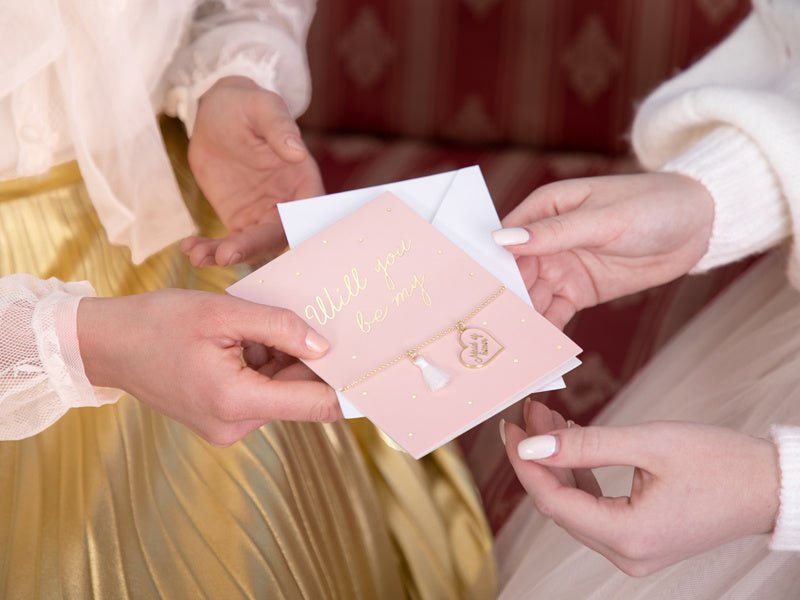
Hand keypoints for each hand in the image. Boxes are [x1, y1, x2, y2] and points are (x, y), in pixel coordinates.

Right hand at [77, 289, 339, 445]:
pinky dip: (262, 364)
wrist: (106, 345)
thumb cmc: (157, 323)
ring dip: (280, 358)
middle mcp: (235, 424)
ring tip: (255, 326)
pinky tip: (246, 338)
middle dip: (308, 359)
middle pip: (297, 394)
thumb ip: (278, 326)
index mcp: (236, 401)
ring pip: (279, 390)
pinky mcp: (221, 418)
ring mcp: (227, 425)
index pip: (315, 405)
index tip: (376, 370)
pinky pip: (260, 390)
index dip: (347, 388)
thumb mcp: (222, 311)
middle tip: (318, 320)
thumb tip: (324, 346)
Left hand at [182, 76, 323, 266]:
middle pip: (276, 236)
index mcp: (303, 181)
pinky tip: (190, 248)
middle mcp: (287, 204)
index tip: (274, 238)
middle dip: (251, 249)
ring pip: (250, 246)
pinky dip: (210, 249)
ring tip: (198, 255)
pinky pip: (227, 243)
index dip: (294, 228)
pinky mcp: (238, 220)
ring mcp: (262, 216)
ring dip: (225, 255)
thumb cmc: (247, 105)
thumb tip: (297, 153)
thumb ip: (280, 129)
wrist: (217, 115)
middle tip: (224, 255)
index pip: (307, 212)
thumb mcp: (263, 107)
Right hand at [494, 173, 713, 327]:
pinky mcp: (579, 291)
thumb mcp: (604, 219)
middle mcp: (546, 239)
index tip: (472, 294)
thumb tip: (503, 240)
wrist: (700, 224)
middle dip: (501, 300)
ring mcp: (562, 267)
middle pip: (513, 274)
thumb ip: (554, 234)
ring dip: (520, 320)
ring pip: (531, 297)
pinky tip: (534, 349)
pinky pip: (554, 313)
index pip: (505, 240)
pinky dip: (545, 331)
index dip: (488, 266)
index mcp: (545, 209)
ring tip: (503, 345)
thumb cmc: (653, 205)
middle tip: (484, 329)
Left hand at [501, 401, 779, 575]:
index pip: (552, 501)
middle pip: (560, 503)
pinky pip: (596, 507)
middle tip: (529, 413)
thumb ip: (585, 446)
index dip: (524, 462)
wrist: (770, 487)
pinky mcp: (640, 538)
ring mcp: (633, 550)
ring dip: (559, 461)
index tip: (510, 428)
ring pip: (576, 504)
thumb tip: (533, 446)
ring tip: (548, 417)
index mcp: (627, 536)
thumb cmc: (720, 463)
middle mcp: (625, 553)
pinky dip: (581, 474)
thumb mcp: (648, 443)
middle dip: (540, 456)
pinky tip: (574, 441)